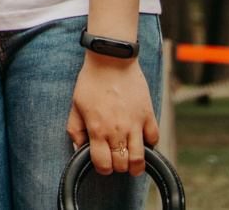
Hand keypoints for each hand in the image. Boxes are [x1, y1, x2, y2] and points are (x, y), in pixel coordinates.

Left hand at [67, 47, 157, 176]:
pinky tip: (141, 139)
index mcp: (98, 129)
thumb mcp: (76, 105)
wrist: (111, 59)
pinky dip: (149, 144)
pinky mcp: (148, 115)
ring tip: (131, 160)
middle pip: (122, 164)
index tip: (102, 163)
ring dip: (135, 164)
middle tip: (115, 158)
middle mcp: (117, 130)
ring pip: (140, 158)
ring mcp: (135, 124)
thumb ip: (75, 129)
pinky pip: (154, 139)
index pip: (103, 164)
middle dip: (118, 166)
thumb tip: (78, 149)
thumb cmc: (91, 81)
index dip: (102, 168)